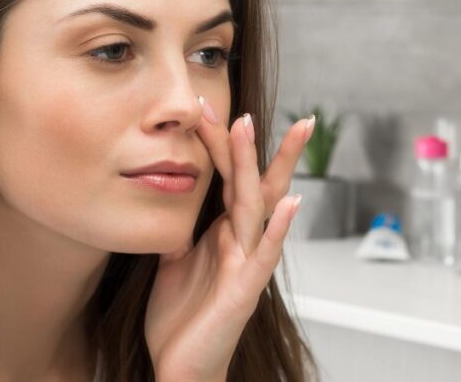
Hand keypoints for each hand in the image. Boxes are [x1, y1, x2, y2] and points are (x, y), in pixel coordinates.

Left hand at [144, 96, 313, 380]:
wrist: (181, 366)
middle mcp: (239, 240)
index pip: (224, 177)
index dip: (217, 143)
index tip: (208, 106)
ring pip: (254, 206)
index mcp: (221, 230)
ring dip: (258, 167)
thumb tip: (167, 191)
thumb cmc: (180, 315)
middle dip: (249, 146)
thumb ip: (176, 225)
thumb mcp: (171, 259)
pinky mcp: (246, 289)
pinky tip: (293, 202)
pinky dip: (280, 227)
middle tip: (250, 108)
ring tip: (261, 132)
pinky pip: (265, 253)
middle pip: (247, 182)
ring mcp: (246, 262)